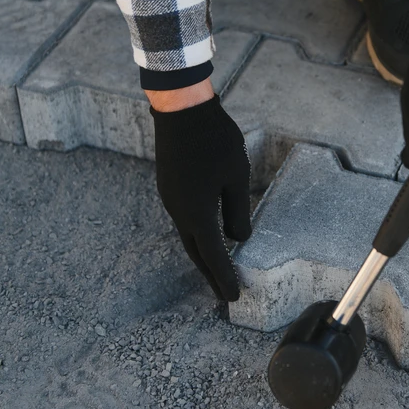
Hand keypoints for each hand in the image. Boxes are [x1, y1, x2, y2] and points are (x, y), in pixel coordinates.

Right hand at [150, 81, 250, 300]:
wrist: (181, 111)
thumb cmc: (214, 141)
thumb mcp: (236, 178)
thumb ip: (237, 212)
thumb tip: (238, 238)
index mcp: (197, 214)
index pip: (214, 256)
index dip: (224, 278)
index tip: (232, 298)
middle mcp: (179, 211)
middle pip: (195, 252)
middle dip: (211, 274)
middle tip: (222, 293)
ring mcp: (171, 198)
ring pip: (188, 235)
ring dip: (203, 254)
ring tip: (217, 268)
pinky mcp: (169, 186)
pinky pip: (184, 218)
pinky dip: (196, 234)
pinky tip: (207, 234)